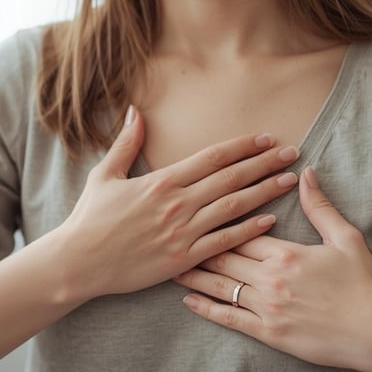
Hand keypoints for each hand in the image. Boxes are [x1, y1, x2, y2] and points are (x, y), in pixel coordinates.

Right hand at [57, 106, 299, 301]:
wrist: (78, 262)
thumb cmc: (90, 218)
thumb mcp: (105, 174)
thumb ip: (126, 142)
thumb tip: (135, 110)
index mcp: (162, 180)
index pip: (213, 157)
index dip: (243, 146)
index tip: (267, 138)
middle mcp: (177, 203)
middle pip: (231, 177)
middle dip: (265, 163)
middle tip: (292, 153)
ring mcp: (182, 232)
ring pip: (234, 207)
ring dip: (265, 192)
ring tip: (289, 181)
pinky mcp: (183, 259)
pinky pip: (224, 242)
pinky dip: (249, 230)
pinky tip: (270, 220)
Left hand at [175, 166, 371, 371]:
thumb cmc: (364, 284)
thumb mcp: (346, 238)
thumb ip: (320, 207)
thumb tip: (306, 173)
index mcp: (286, 253)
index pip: (242, 231)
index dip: (219, 222)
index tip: (197, 211)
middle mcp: (270, 279)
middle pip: (223, 257)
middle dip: (196, 246)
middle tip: (170, 235)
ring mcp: (267, 308)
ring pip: (220, 287)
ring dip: (194, 275)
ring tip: (170, 266)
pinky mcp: (268, 333)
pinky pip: (230, 319)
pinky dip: (207, 309)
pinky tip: (189, 302)